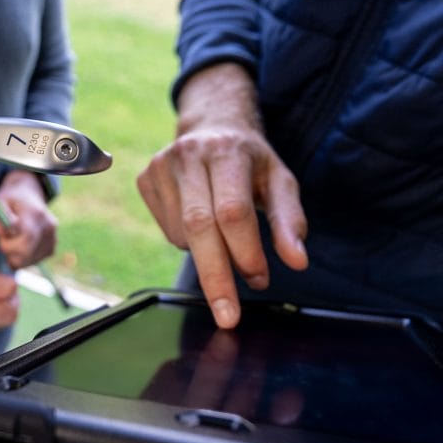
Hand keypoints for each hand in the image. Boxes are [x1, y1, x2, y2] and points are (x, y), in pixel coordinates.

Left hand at [0, 170, 57, 269]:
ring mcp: (53, 237)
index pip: (27, 237)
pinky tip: (19, 245)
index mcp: (35, 212)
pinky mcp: (52, 246)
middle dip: (10, 253)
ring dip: (15, 256)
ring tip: (12, 240)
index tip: (1, 237)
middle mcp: (49, 225)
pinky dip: (23, 258)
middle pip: (28, 253)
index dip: (9, 245)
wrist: (27, 195)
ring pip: (30, 260)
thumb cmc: (8, 202)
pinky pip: (34, 261)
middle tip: (3, 241)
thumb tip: (4, 232)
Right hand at [137, 63, 308, 328]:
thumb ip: (291, 221)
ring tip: (226, 240)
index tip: (260, 280)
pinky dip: (188, 243)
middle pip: (199, 227)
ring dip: (208, 256)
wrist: (212, 126)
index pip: (232, 211)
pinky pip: (167, 230)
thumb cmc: (251, 161)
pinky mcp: (145, 179)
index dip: (246, 251)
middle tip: (228, 316)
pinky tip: (203, 224)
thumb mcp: (280, 182)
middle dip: (216, 277)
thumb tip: (297, 261)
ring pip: (182, 234)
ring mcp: (161, 166)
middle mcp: (189, 154)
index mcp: (227, 151)